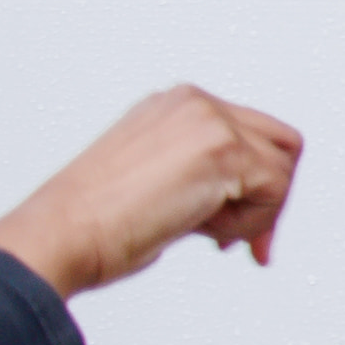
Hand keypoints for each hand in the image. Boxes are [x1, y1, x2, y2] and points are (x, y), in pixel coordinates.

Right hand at [0, 87, 305, 297]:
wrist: (61, 233)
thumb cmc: (94, 222)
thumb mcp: (157, 180)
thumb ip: (202, 174)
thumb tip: (240, 196)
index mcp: (175, 108)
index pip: (251, 134)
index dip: (256, 186)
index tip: (237, 229)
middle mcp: (193, 103)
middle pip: (282, 145)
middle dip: (271, 198)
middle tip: (247, 241)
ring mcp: (208, 120)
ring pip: (283, 171)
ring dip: (254, 215)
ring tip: (205, 232)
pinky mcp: (221, 148)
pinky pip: (274, 191)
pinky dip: (250, 224)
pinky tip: (205, 232)